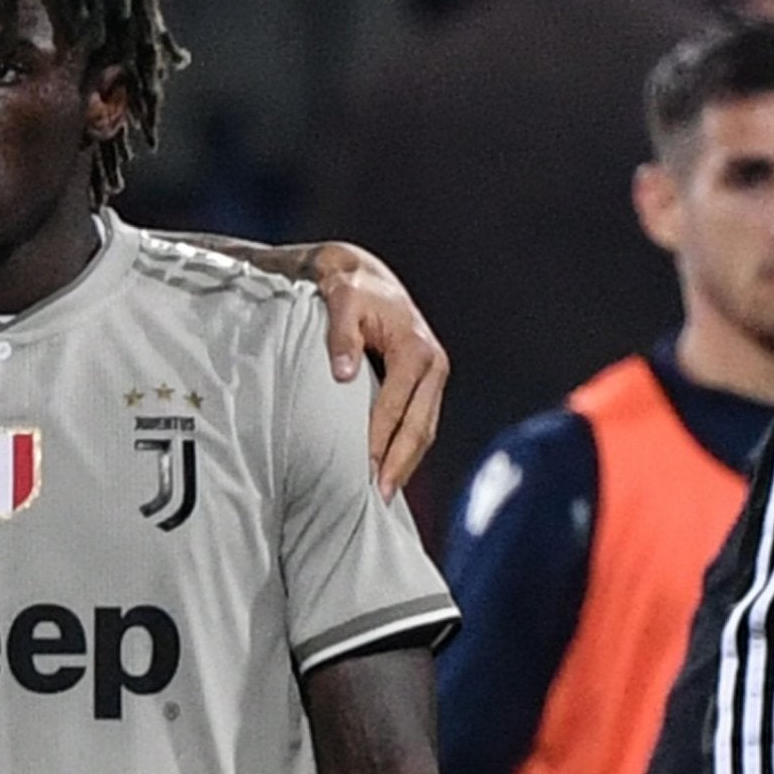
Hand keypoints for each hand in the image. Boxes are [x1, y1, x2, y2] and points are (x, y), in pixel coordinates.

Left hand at [311, 242, 446, 497]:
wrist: (365, 278)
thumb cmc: (351, 291)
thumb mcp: (342, 304)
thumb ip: (341, 336)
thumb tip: (343, 372)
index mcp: (416, 350)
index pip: (396, 408)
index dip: (380, 441)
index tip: (365, 470)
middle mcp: (433, 365)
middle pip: (419, 427)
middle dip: (400, 464)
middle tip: (381, 496)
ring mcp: (433, 377)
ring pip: (424, 430)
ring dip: (407, 463)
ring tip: (386, 494)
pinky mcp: (425, 385)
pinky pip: (419, 423)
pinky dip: (407, 449)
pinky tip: (391, 470)